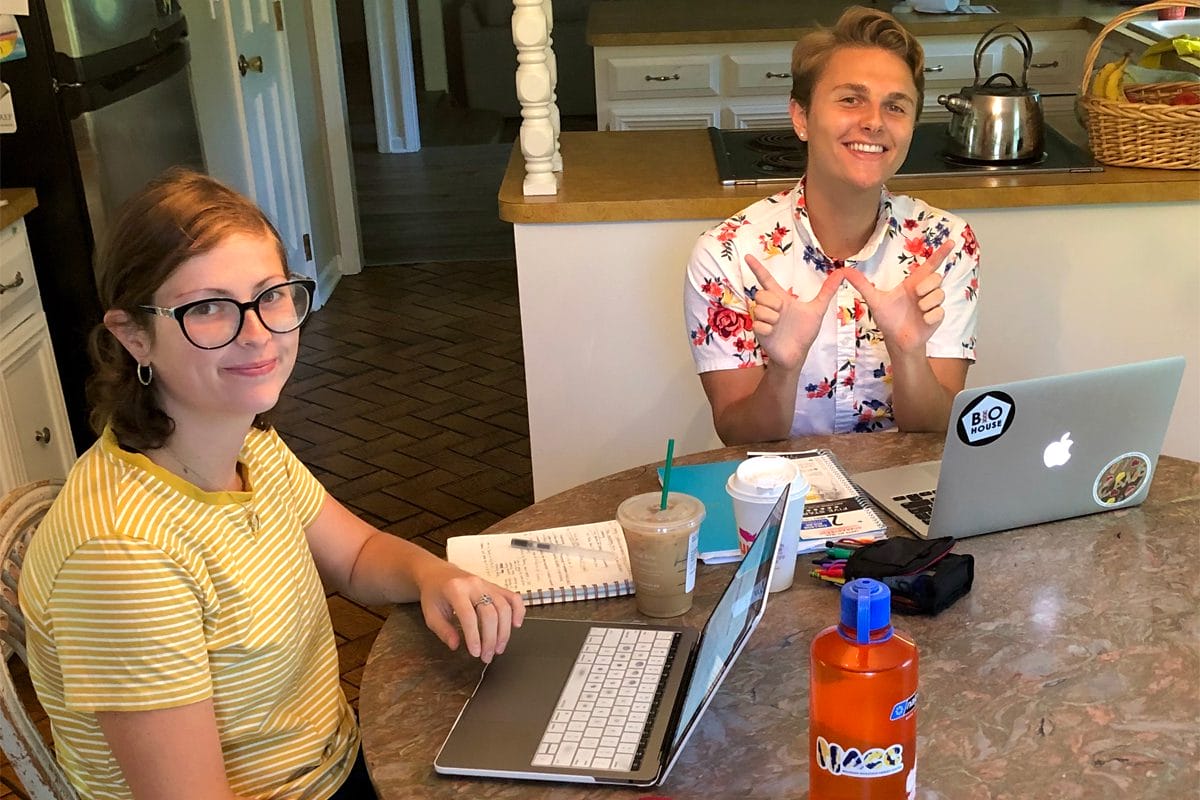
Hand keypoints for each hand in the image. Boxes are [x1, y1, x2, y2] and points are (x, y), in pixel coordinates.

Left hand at [416, 560, 524, 662]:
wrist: (438, 573)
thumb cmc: (434, 594)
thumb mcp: (431, 614)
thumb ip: (443, 631)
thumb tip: (456, 645)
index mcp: (455, 590)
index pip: (469, 615)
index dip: (474, 637)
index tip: (476, 653)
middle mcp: (474, 585)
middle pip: (490, 613)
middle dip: (491, 638)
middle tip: (487, 656)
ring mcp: (487, 584)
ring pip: (504, 607)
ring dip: (504, 631)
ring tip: (499, 648)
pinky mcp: (495, 586)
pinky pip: (513, 597)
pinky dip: (518, 611)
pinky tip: (516, 625)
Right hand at [745, 255, 844, 370]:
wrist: (797, 354)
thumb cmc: (804, 332)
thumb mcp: (817, 310)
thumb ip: (827, 291)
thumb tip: (842, 273)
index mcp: (781, 299)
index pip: (766, 279)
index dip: (757, 268)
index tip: (748, 256)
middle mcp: (770, 307)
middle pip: (760, 293)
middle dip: (773, 302)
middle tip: (782, 312)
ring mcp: (763, 319)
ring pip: (759, 308)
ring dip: (772, 317)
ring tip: (779, 324)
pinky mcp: (759, 331)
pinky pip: (759, 324)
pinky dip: (768, 329)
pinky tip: (774, 334)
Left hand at [841, 239, 953, 354]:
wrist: (896, 340)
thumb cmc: (888, 319)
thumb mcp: (874, 300)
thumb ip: (861, 284)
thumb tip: (844, 270)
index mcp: (913, 283)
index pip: (930, 265)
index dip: (941, 253)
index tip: (951, 241)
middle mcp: (925, 291)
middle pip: (937, 277)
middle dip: (926, 285)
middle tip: (915, 295)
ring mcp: (932, 304)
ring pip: (939, 294)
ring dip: (926, 303)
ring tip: (916, 310)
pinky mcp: (938, 316)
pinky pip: (939, 311)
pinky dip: (928, 317)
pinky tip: (921, 321)